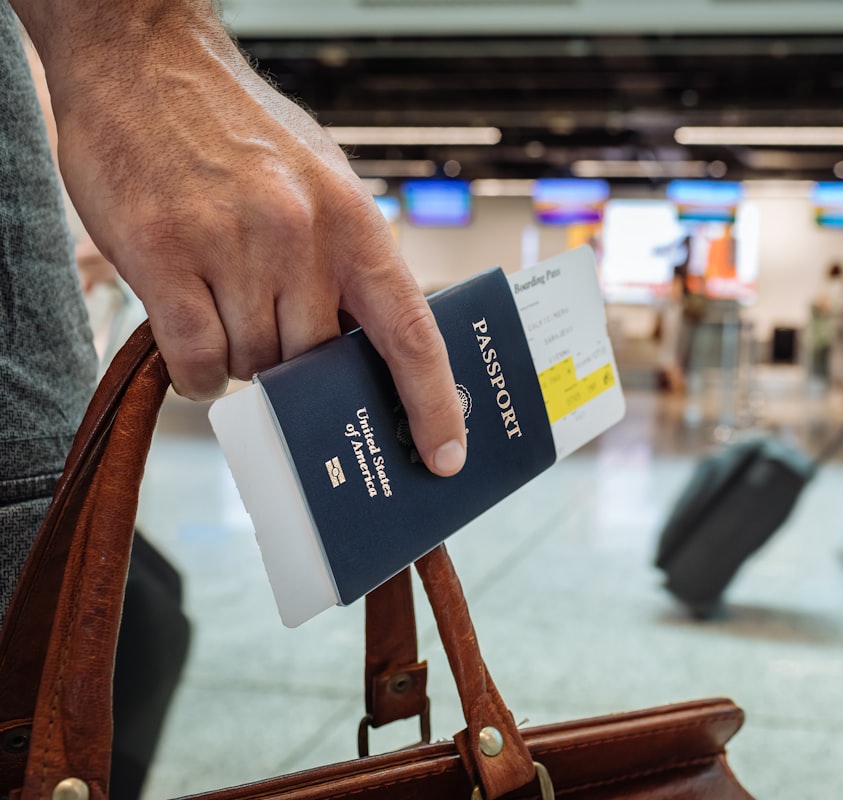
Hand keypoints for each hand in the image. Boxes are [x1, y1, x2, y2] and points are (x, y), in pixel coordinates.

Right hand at [42, 12, 466, 474]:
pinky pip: (198, 359)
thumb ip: (347, 261)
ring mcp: (233, 245)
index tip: (445, 456)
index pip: (411, 333)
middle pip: (315, 360)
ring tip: (221, 303)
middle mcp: (302, 235)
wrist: (144, 61)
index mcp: (355, 220)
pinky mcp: (165, 255)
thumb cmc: (240, 128)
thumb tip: (368, 341)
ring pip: (255, 364)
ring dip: (242, 356)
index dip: (434, 403)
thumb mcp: (322, 181)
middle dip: (297, 364)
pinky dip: (197, 370)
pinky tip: (191, 341)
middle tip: (274, 329)